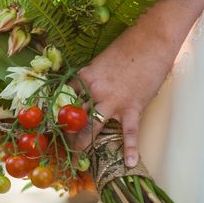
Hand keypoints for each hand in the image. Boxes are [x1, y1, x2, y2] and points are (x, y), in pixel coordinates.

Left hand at [70, 26, 173, 166]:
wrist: (152, 39)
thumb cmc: (128, 45)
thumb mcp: (103, 60)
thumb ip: (95, 77)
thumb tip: (91, 89)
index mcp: (85, 76)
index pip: (64, 98)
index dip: (57, 112)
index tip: (51, 124)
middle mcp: (94, 90)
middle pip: (74, 116)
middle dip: (66, 133)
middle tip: (60, 147)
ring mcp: (113, 101)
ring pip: (94, 128)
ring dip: (84, 144)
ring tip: (78, 160)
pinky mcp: (132, 107)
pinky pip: (130, 132)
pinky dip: (130, 149)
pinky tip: (130, 163)